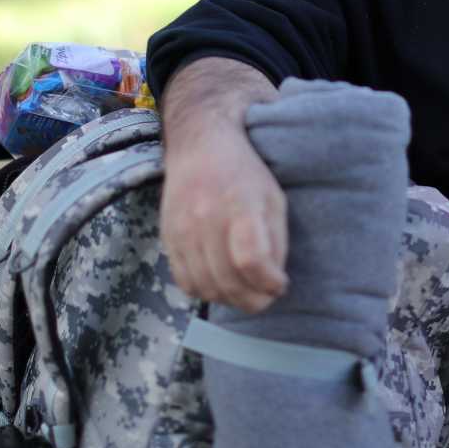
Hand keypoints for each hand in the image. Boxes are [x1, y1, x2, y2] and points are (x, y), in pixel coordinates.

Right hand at [160, 123, 288, 312]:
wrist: (199, 147)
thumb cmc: (245, 173)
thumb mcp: (274, 199)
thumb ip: (276, 242)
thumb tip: (273, 284)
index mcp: (240, 204)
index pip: (250, 260)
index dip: (269, 283)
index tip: (280, 284)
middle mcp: (206, 218)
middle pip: (228, 281)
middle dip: (254, 300)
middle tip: (266, 296)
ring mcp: (182, 230)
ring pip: (206, 287)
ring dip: (231, 300)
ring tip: (246, 291)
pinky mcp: (168, 238)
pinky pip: (185, 282)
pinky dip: (206, 292)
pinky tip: (221, 283)